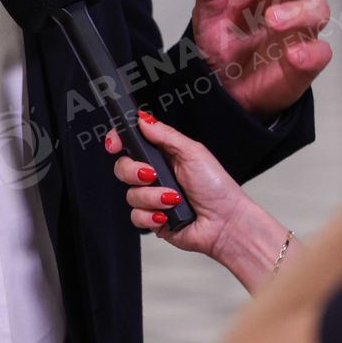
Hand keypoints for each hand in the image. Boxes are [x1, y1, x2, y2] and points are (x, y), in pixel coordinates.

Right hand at [104, 113, 292, 292]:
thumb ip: (165, 135)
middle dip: (133, 171)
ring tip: (174, 199)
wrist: (226, 223)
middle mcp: (155, 175)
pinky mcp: (153, 220)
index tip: (114, 144)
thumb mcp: (193, 152)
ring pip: (130, 194)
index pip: (132, 143)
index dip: (118, 140)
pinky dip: (151, 216)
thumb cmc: (217, 188)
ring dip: (152, 197)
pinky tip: (167, 216)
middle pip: (123, 168)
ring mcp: (153, 199)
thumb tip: (143, 119)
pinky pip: (136, 216)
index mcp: (163, 155)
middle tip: (152, 174)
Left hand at [192, 0, 332, 117]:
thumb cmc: (220, 45)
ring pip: (319, 10)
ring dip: (299, 11)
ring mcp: (299, 31)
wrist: (221, 89)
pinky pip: (320, 53)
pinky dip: (311, 52)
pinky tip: (292, 54)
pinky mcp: (305, 62)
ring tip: (272, 20)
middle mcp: (286, 2)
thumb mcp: (207, 16)